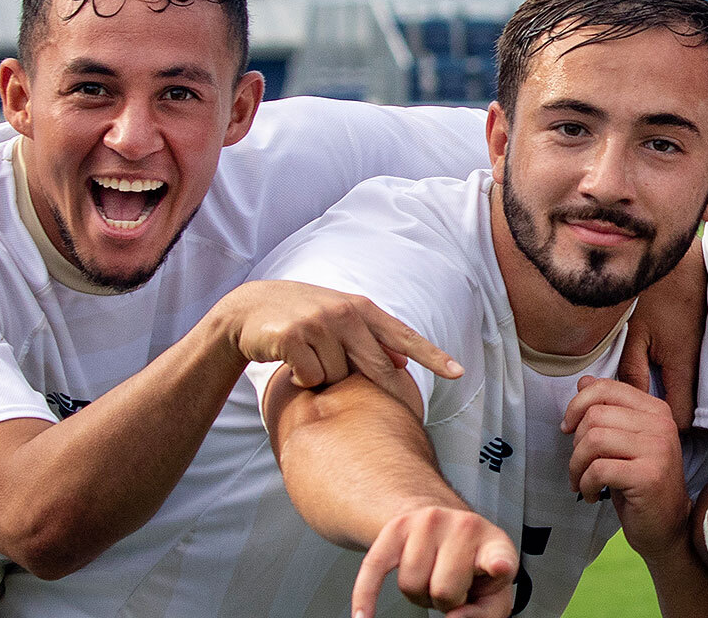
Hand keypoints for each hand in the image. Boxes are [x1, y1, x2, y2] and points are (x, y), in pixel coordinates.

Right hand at [216, 280, 460, 399]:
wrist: (249, 309)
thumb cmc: (303, 316)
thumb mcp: (340, 319)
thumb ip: (370, 338)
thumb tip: (403, 364)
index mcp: (363, 308)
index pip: (405, 336)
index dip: (433, 356)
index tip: (458, 373)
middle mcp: (346, 312)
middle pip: (375, 365)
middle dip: (375, 388)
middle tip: (364, 398)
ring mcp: (319, 323)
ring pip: (339, 377)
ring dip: (325, 378)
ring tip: (309, 359)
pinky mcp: (293, 337)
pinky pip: (311, 378)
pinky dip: (303, 378)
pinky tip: (291, 362)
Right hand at [353, 506, 516, 617]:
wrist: (446, 526)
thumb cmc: (471, 565)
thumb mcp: (491, 591)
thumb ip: (483, 613)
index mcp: (495, 545)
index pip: (498, 556)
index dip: (498, 564)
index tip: (499, 568)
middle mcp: (465, 526)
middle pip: (444, 590)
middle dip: (444, 601)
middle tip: (452, 589)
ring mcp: (430, 523)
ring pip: (410, 585)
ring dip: (418, 594)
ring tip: (432, 579)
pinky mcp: (396, 528)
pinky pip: (373, 569)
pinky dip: (365, 596)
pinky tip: (363, 616)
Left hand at [563, 375, 690, 558]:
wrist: (668, 526)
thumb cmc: (642, 484)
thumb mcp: (625, 442)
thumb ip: (609, 410)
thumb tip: (583, 381)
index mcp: (656, 410)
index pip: (607, 388)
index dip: (577, 405)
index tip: (568, 428)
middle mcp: (661, 424)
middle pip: (595, 415)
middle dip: (575, 443)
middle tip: (579, 465)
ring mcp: (657, 449)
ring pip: (593, 440)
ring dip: (577, 466)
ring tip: (581, 481)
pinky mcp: (648, 476)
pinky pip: (598, 469)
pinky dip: (585, 484)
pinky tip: (592, 495)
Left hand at [617, 239, 706, 429]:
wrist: (685, 264)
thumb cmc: (658, 294)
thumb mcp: (637, 332)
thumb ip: (632, 371)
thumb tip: (628, 405)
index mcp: (682, 368)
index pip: (681, 420)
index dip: (661, 430)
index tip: (636, 430)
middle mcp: (698, 369)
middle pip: (685, 414)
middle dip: (661, 421)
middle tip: (632, 419)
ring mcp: (702, 361)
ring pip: (687, 398)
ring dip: (666, 403)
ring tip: (637, 401)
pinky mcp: (699, 351)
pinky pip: (688, 381)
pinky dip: (671, 386)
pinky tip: (652, 377)